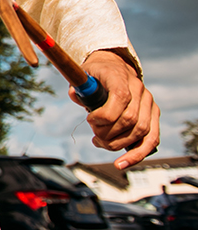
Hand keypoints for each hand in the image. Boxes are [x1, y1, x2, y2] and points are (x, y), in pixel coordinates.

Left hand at [81, 51, 159, 168]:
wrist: (115, 66)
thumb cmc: (97, 73)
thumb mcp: (84, 74)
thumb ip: (78, 87)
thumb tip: (75, 95)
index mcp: (121, 77)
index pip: (120, 97)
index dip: (104, 115)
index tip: (90, 120)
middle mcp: (139, 90)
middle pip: (130, 119)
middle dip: (108, 133)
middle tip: (94, 135)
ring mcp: (149, 103)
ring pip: (141, 131)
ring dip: (118, 144)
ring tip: (100, 143)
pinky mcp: (154, 115)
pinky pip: (152, 139)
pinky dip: (137, 154)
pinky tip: (122, 163)